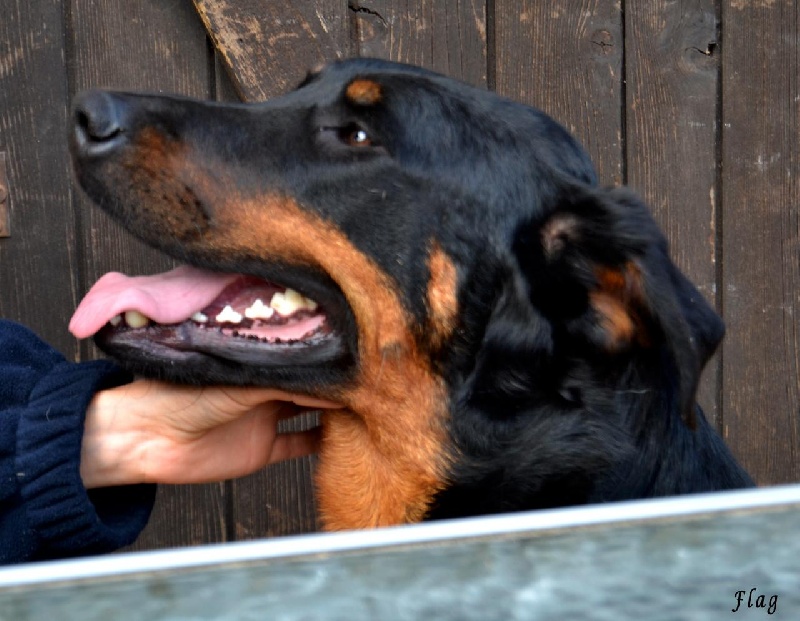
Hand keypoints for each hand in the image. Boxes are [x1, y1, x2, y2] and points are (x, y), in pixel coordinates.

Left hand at [80, 379, 339, 488]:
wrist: (144, 439)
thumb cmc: (179, 394)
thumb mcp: (237, 382)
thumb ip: (281, 381)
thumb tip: (325, 379)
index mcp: (255, 363)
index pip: (299, 356)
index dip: (324, 356)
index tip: (354, 354)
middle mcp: (264, 388)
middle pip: (308, 383)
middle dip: (334, 381)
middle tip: (368, 378)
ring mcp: (264, 418)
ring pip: (309, 412)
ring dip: (333, 411)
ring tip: (364, 404)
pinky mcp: (261, 450)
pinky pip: (298, 446)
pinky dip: (320, 444)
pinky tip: (342, 438)